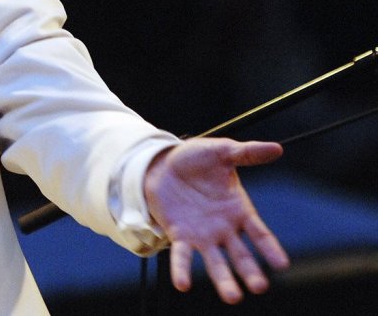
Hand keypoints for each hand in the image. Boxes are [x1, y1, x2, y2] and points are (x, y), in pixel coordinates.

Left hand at [144, 138, 288, 303]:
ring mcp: (202, 235)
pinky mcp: (179, 235)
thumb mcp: (222, 151)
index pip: (259, 233)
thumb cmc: (195, 158)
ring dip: (223, 279)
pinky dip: (182, 270)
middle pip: (241, 255)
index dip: (270, 248)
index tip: (282, 264)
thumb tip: (277, 148)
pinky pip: (182, 256)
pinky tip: (183, 284)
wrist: (161, 162)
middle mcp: (224, 228)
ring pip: (216, 262)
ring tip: (232, 297)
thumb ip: (247, 153)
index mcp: (239, 210)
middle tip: (259, 287)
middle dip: (250, 271)